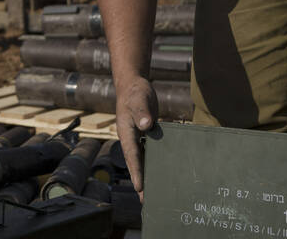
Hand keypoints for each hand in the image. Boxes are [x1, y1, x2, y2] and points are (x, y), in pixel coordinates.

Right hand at [114, 75, 157, 197]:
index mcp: (126, 132)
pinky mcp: (145, 136)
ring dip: (147, 175)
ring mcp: (137, 138)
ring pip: (142, 160)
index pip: (132, 155)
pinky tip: (161, 173)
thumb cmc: (135, 92)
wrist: (134, 85)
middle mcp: (130, 138)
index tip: (140, 187)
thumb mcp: (139, 100)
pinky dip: (154, 164)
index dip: (136, 172)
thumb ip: (142, 112)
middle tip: (145, 200)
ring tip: (153, 193)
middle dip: (140, 181)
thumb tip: (146, 126)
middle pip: (135, 163)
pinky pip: (149, 153)